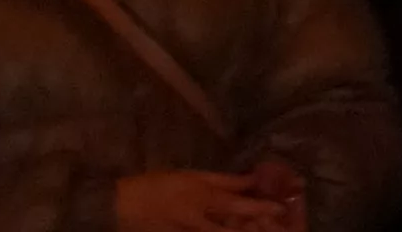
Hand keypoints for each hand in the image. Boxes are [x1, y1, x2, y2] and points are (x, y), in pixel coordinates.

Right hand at [111, 170, 300, 231]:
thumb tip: (250, 179)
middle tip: (275, 225)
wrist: (120, 205)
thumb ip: (223, 180)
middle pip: (230, 228)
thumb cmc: (158, 185)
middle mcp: (198, 218)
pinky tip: (228, 231)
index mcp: (203, 197)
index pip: (238, 204)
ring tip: (256, 230)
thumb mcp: (192, 176)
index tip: (281, 209)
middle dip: (254, 227)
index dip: (261, 207)